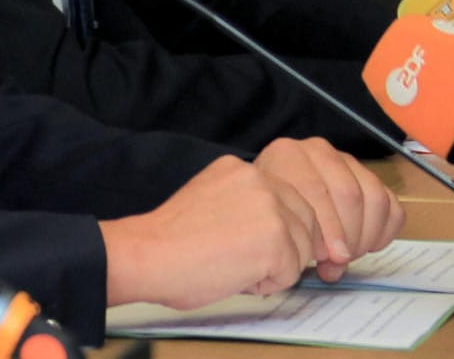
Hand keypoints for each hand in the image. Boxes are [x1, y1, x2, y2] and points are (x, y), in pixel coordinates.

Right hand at [100, 154, 318, 309]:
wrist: (148, 254)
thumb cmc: (169, 241)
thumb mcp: (211, 201)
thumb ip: (244, 205)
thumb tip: (275, 230)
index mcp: (241, 169)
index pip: (288, 199)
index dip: (276, 230)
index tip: (251, 245)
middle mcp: (260, 180)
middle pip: (305, 221)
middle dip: (284, 249)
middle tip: (241, 260)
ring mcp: (271, 208)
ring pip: (302, 249)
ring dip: (274, 267)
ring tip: (232, 266)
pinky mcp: (276, 239)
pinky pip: (291, 273)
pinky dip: (267, 284)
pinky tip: (234, 275)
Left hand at [252, 137, 403, 281]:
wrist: (278, 196)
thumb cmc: (274, 211)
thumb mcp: (276, 221)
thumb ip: (298, 240)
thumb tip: (332, 269)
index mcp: (287, 155)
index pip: (316, 189)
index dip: (328, 228)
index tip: (331, 256)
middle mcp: (318, 151)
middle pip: (349, 193)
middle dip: (348, 234)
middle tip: (340, 258)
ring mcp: (347, 161)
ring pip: (374, 197)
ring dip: (366, 234)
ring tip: (350, 253)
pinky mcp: (370, 177)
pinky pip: (391, 204)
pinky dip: (384, 230)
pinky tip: (367, 245)